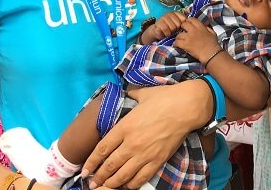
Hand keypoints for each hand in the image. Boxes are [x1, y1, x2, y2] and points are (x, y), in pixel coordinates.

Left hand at [83, 81, 209, 187]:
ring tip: (104, 187)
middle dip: (98, 177)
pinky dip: (131, 184)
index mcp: (124, 127)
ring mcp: (144, 154)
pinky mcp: (157, 160)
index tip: (85, 170)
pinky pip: (141, 178)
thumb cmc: (164, 98)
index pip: (102, 149)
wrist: (186, 107)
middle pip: (109, 166)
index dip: (91, 162)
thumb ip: (131, 94)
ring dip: (111, 183)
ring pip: (122, 175)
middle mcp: (131, 143)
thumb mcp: (143, 94)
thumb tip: (126, 90)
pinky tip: (127, 186)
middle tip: (91, 183)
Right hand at [142, 11, 185, 43]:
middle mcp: (169, 14)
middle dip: (176, 29)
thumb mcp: (177, 25)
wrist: (158, 31)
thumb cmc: (169, 28)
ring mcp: (163, 18)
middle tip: (173, 30)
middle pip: (178, 24)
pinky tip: (166, 34)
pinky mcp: (158, 24)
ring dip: (171, 32)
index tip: (179, 28)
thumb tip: (189, 24)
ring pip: (172, 27)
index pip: (183, 19)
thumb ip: (183, 22)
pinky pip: (166, 29)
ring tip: (169, 32)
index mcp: (175, 13)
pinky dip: (166, 33)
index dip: (182, 25)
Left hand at [173, 17, 219, 62]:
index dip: (188, 21)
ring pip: (179, 34)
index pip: (191, 19)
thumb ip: (207, 28)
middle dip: (182, 28)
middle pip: (183, 24)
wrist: (211, 54)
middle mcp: (193, 30)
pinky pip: (177, 42)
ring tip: (179, 40)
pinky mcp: (185, 45)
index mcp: (200, 27)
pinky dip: (176, 44)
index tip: (188, 25)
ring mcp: (189, 37)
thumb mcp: (212, 33)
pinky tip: (177, 45)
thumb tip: (204, 26)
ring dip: (178, 37)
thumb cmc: (213, 44)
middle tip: (183, 32)